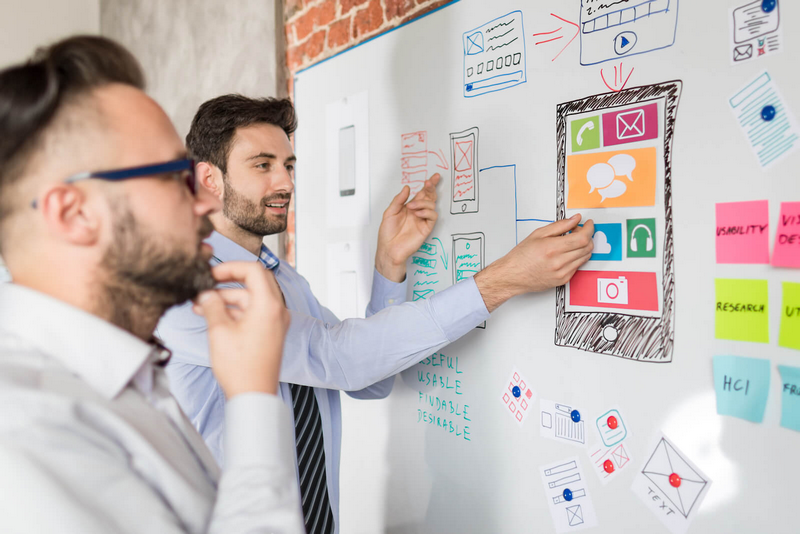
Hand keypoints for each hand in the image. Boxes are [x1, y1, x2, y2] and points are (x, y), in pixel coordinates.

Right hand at [192, 262, 288, 397]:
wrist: (253, 395)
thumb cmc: (240, 368)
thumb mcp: (219, 331)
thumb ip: (212, 306)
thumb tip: (207, 293)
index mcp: (268, 305)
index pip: (253, 270)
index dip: (230, 267)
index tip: (212, 273)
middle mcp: (276, 310)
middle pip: (254, 282)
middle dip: (228, 281)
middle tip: (207, 285)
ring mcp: (275, 321)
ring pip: (250, 298)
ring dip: (227, 299)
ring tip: (201, 305)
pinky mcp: (270, 332)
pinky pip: (253, 312)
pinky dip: (235, 311)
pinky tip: (213, 315)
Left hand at [375, 174, 440, 281]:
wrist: (389, 249)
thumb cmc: (387, 233)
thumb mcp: (390, 212)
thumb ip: (399, 200)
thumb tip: (407, 188)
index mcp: (409, 207)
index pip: (421, 194)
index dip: (428, 185)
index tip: (433, 177)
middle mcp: (417, 212)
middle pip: (429, 197)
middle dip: (431, 188)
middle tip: (430, 182)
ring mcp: (422, 220)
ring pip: (431, 205)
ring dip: (423, 202)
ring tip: (411, 207)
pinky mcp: (426, 228)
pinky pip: (432, 216)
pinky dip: (426, 212)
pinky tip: (418, 213)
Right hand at [474, 214, 593, 311]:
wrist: (512, 275)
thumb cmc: (521, 256)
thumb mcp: (538, 234)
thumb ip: (559, 226)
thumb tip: (574, 219)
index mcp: (552, 248)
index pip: (582, 238)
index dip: (589, 229)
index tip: (589, 224)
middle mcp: (558, 262)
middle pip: (587, 247)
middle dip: (587, 236)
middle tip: (579, 231)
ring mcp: (562, 273)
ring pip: (585, 257)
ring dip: (584, 247)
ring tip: (573, 242)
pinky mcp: (563, 280)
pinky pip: (578, 267)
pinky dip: (577, 258)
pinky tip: (567, 253)